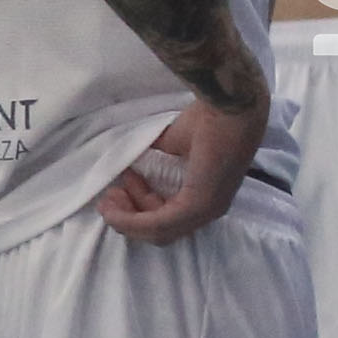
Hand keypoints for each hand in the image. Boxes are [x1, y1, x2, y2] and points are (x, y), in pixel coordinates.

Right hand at [98, 88, 266, 242]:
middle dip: (130, 216)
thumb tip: (136, 160)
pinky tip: (114, 208)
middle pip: (161, 231)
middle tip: (111, 195)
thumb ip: (159, 156)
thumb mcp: (176, 142)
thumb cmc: (211, 117)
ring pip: (157, 232)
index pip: (170, 217)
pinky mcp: (198, 205)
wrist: (228, 104)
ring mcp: (206, 210)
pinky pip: (158, 225)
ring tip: (109, 197)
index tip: (123, 183)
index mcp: (209, 196)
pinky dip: (132, 220)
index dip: (141, 206)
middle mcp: (210, 209)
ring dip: (127, 219)